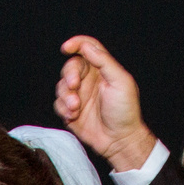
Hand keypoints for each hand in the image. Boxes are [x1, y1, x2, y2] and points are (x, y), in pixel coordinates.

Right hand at [55, 35, 157, 173]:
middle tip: (74, 85)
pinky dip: (63, 108)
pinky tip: (74, 115)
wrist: (120, 140)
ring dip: (66, 95)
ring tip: (76, 107)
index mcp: (102, 69)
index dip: (76, 44)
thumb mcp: (120, 81)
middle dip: (69, 75)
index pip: (87, 48)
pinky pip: (58, 104)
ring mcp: (79, 95)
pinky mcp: (71, 111)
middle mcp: (89, 80)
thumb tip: (87, 46)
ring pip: (61, 86)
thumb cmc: (125, 111)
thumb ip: (104, 61)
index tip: (66, 48)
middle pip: (70, 67)